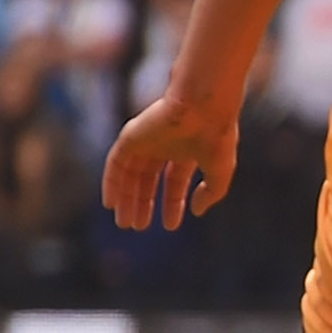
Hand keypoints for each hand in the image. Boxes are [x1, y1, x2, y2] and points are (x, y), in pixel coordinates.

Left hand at [102, 93, 237, 231]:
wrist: (202, 105)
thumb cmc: (216, 135)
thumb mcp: (220, 170)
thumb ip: (212, 192)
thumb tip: (198, 212)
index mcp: (186, 150)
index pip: (174, 181)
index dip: (172, 203)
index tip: (171, 226)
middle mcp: (164, 145)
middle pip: (147, 180)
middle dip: (143, 203)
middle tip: (139, 227)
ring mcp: (146, 141)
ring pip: (130, 175)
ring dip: (126, 199)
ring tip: (126, 224)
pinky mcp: (130, 137)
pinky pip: (115, 165)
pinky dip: (111, 184)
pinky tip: (111, 204)